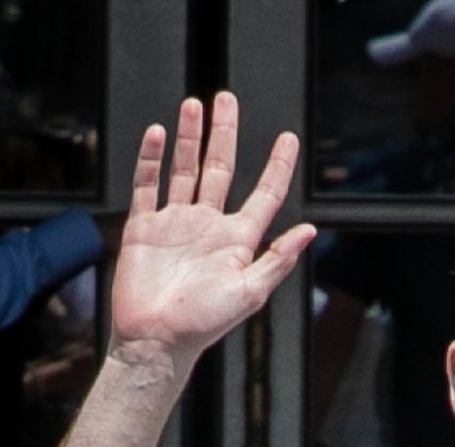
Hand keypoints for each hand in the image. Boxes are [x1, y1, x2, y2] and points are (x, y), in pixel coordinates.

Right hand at [109, 93, 314, 368]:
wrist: (155, 341)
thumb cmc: (204, 324)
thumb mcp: (250, 292)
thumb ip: (278, 259)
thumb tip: (310, 230)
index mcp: (237, 241)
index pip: (264, 195)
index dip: (277, 167)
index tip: (288, 139)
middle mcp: (208, 227)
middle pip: (220, 169)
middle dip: (225, 134)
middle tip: (227, 99)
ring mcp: (175, 224)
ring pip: (184, 170)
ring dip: (190, 138)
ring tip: (194, 105)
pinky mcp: (144, 227)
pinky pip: (147, 185)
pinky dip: (150, 159)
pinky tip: (157, 134)